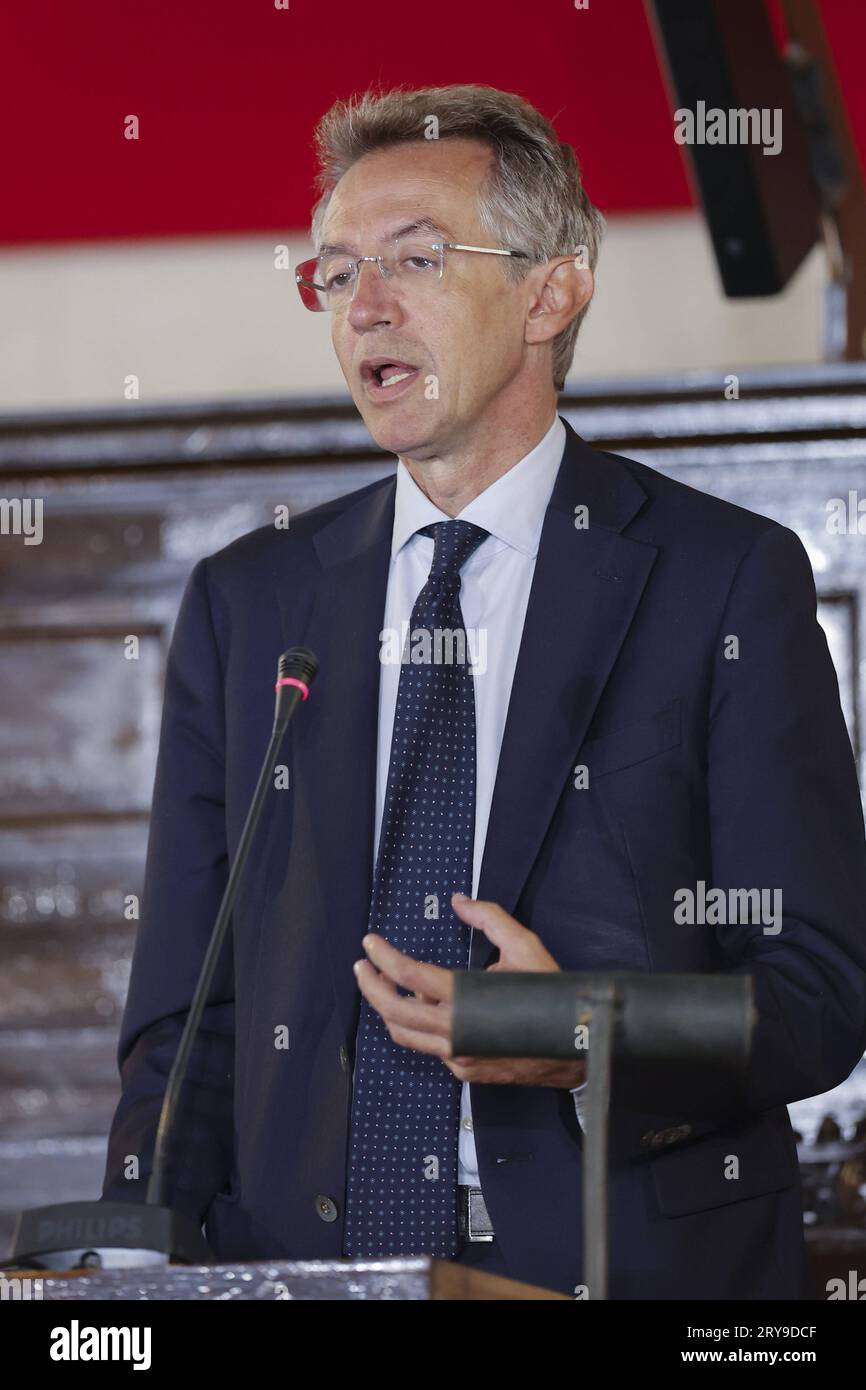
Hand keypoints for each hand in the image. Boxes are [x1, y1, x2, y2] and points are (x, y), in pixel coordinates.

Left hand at [352, 893, 586, 1088]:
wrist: (576, 1049)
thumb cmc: (551, 996)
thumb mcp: (526, 947)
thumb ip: (490, 919)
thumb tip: (460, 901)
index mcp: (466, 1001)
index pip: (409, 976)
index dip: (384, 957)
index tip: (371, 943)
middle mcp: (456, 1034)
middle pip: (394, 1011)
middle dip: (370, 986)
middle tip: (363, 965)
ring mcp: (458, 1056)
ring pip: (405, 1035)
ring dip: (388, 1009)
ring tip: (383, 985)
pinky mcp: (464, 1070)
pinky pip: (428, 1048)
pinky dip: (418, 1025)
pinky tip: (423, 1007)